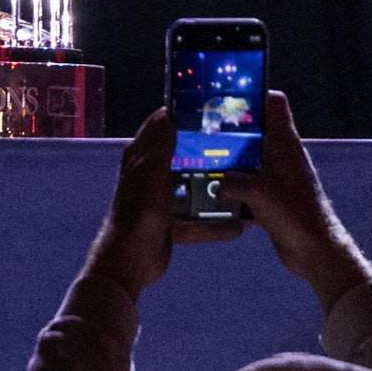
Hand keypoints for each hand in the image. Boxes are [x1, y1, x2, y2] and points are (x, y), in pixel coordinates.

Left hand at [89, 108, 239, 297]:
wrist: (129, 262)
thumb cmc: (137, 214)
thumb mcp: (151, 174)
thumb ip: (161, 146)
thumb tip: (169, 114)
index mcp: (140, 158)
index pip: (160, 126)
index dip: (182, 115)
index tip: (210, 108)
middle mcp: (149, 176)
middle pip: (181, 156)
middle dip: (205, 150)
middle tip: (236, 142)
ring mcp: (160, 200)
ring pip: (191, 188)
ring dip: (212, 187)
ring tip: (242, 179)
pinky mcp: (170, 224)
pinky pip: (196, 220)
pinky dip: (214, 223)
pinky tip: (238, 224)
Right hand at [217, 91, 371, 306]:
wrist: (315, 251)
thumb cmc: (295, 215)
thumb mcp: (259, 193)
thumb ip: (231, 182)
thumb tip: (213, 182)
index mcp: (286, 145)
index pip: (275, 104)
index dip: (253, 95)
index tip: (226, 98)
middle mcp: (282, 156)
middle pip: (255, 130)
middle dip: (229, 131)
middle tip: (202, 132)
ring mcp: (277, 177)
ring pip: (248, 159)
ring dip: (228, 161)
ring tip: (201, 161)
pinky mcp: (271, 197)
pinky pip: (247, 184)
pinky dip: (231, 187)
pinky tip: (212, 193)